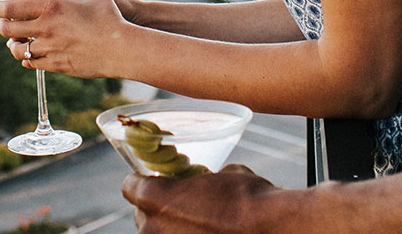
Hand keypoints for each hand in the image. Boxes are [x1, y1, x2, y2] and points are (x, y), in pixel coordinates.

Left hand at [0, 0, 129, 77]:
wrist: (121, 50)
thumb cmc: (110, 20)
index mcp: (51, 8)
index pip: (12, 8)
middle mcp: (45, 29)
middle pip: (8, 29)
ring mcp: (49, 50)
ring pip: (18, 49)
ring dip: (11, 45)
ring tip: (11, 41)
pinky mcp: (56, 65)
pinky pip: (32, 63)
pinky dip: (26, 59)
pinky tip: (27, 56)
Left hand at [123, 165, 282, 232]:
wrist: (271, 230)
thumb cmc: (249, 199)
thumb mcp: (224, 174)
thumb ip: (204, 180)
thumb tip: (209, 183)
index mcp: (155, 198)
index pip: (130, 186)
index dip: (143, 182)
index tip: (154, 182)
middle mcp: (152, 229)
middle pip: (141, 216)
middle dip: (158, 210)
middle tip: (180, 207)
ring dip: (170, 230)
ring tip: (196, 226)